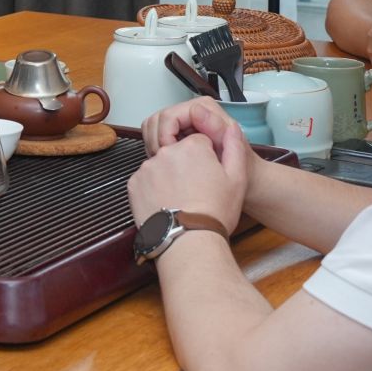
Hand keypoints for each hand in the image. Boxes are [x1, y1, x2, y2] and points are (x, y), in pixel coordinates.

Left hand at [127, 131, 247, 229]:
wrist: (188, 242)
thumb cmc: (214, 213)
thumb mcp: (237, 180)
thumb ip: (234, 147)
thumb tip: (232, 128)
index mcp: (192, 146)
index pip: (199, 141)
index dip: (206, 159)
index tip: (208, 177)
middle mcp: (166, 152)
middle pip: (178, 151)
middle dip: (185, 166)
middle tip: (194, 190)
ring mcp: (147, 168)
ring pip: (161, 165)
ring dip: (168, 176)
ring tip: (180, 199)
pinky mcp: (134, 184)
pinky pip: (146, 180)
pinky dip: (153, 188)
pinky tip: (165, 203)